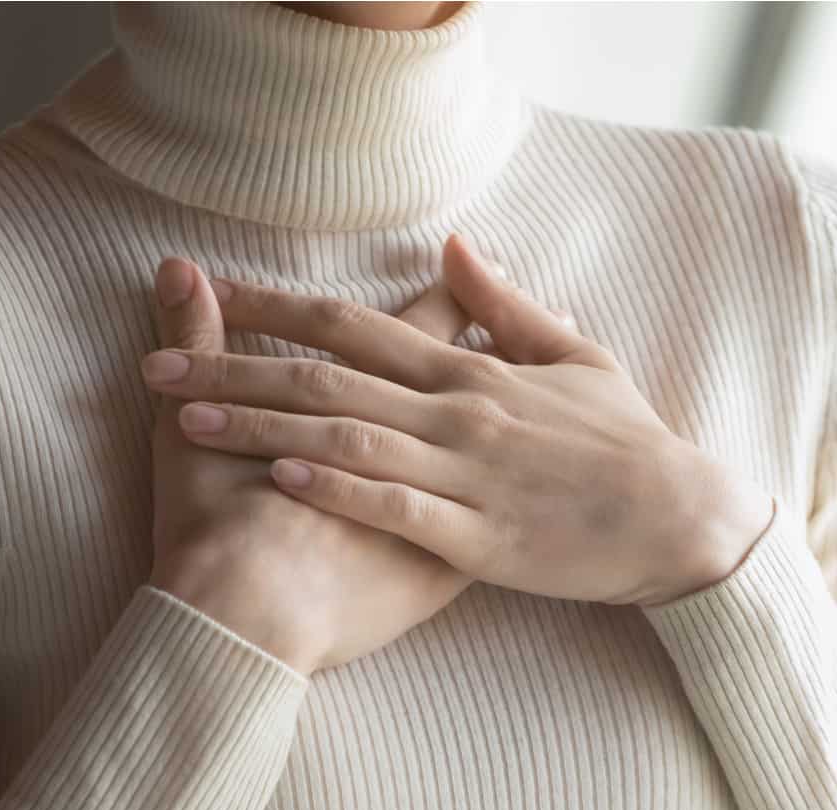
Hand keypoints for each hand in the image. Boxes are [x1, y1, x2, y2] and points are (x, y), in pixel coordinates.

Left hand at [141, 234, 775, 606]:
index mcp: (472, 372)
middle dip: (235, 365)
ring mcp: (467, 474)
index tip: (213, 291)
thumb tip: (456, 246)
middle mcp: (457, 413)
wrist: (680, 517)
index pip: (356, 326)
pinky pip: (398, 508)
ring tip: (184, 415)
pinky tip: (283, 477)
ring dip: (262, 425)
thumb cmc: (627, 443)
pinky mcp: (479, 537)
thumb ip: (506, 307)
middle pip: (328, 377)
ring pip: (347, 438)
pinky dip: (339, 489)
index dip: (277, 307)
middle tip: (156, 359)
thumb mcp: (575, 358)